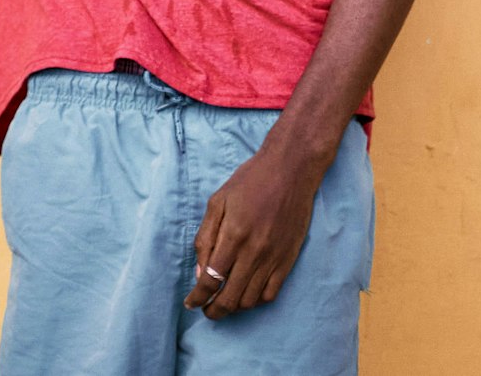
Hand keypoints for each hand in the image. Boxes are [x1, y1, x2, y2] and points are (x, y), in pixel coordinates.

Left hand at [184, 139, 320, 319]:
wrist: (291, 170)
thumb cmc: (250, 180)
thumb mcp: (218, 200)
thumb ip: (206, 237)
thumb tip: (200, 271)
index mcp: (233, 235)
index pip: (211, 280)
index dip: (197, 297)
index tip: (190, 303)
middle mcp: (254, 252)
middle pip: (230, 298)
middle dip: (214, 310)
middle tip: (206, 310)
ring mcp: (273, 258)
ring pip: (249, 300)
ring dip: (233, 307)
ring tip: (224, 302)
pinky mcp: (288, 260)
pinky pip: (270, 294)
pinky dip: (255, 300)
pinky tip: (246, 293)